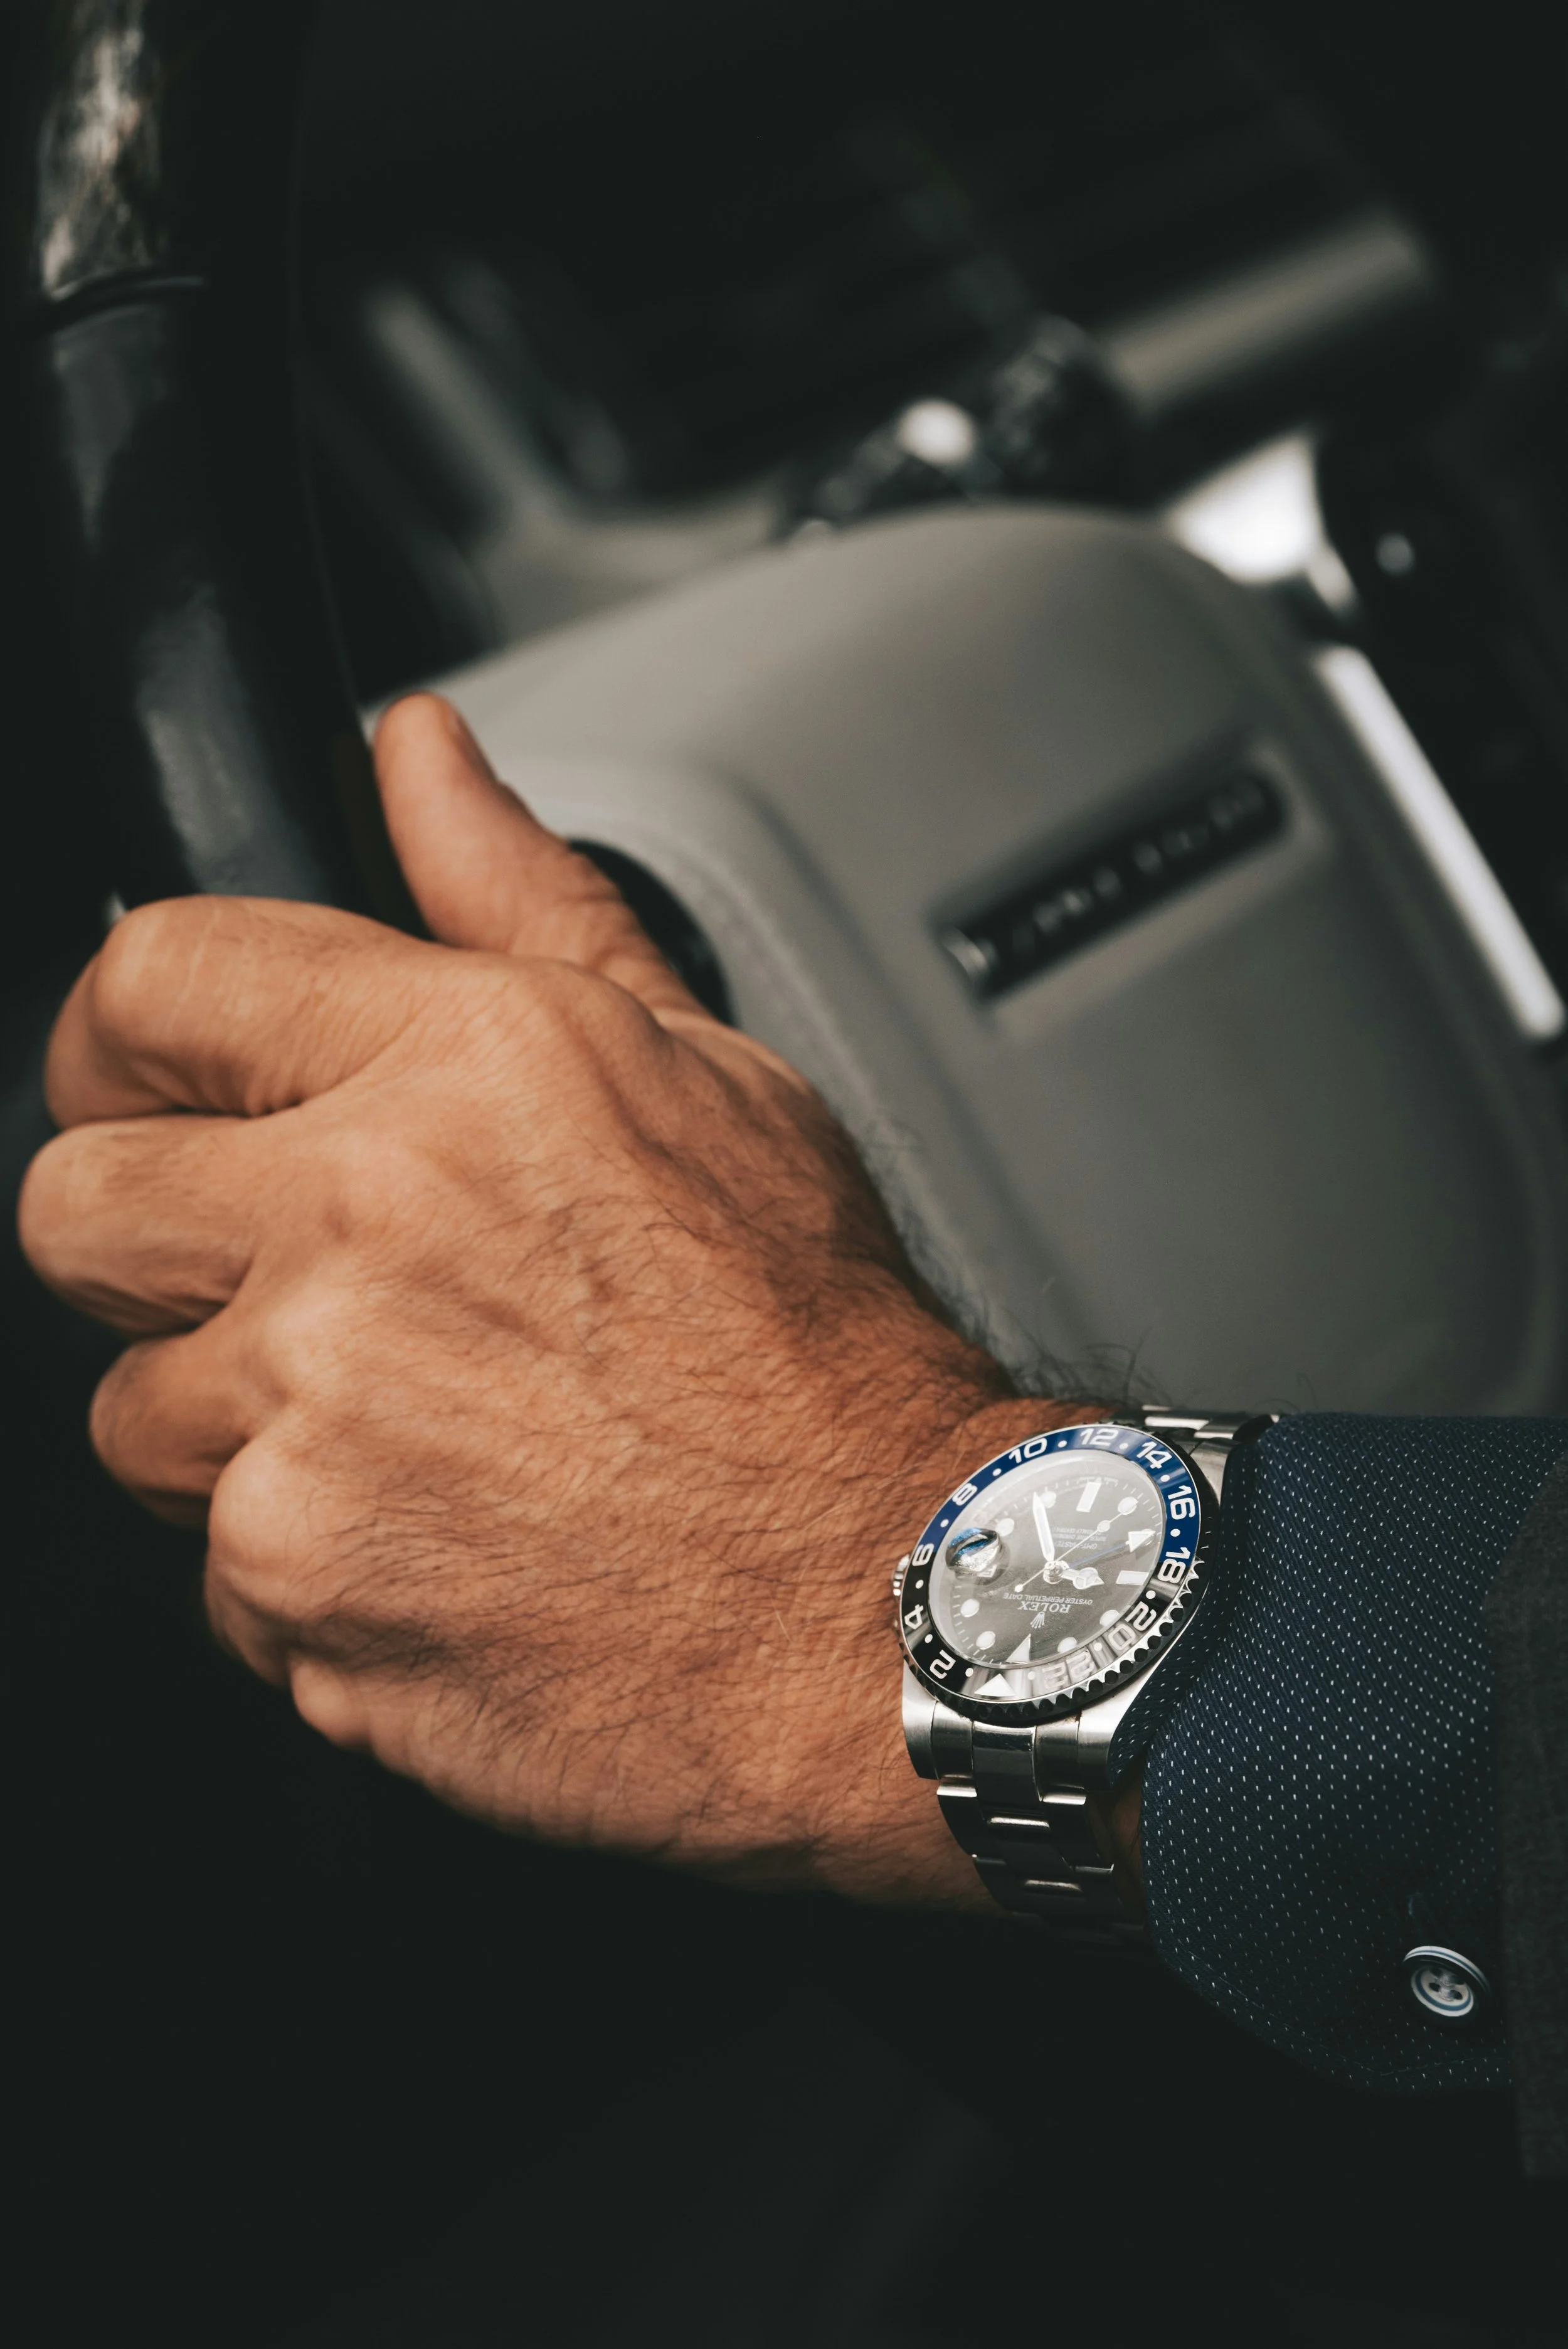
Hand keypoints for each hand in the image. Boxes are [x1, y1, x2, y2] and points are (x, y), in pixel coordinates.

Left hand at [21, 694, 1112, 1902]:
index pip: (152, 982)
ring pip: (132, 1409)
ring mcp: (313, 1413)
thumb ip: (522, 898)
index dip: (125, 1037)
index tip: (146, 1083)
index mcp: (461, 1066)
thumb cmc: (812, 1349)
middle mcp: (362, 1224)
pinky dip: (305, 1574)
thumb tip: (418, 757)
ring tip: (415, 1437)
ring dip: (237, 1429)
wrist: (874, 1598)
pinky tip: (442, 1543)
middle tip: (281, 1283)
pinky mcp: (298, 1580)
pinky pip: (213, 1575)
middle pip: (78, 1203)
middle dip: (154, 1246)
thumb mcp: (701, 1072)